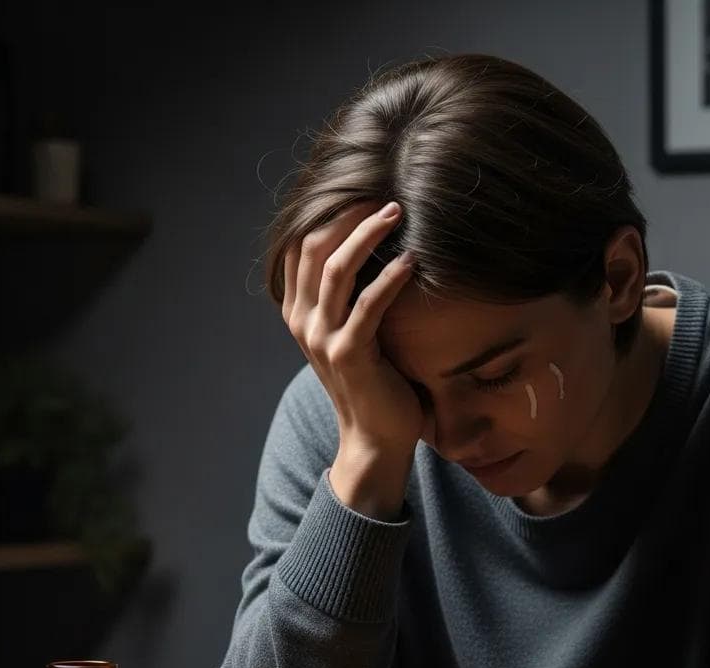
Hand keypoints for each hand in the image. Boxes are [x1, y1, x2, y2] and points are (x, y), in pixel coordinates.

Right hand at [282, 199, 427, 462]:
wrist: (375, 438)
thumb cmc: (374, 381)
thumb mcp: (353, 332)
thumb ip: (350, 296)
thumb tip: (375, 246)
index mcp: (298, 310)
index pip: (301, 245)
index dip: (327, 212)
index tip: (360, 187)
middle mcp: (303, 321)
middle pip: (315, 247)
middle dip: (347, 214)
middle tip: (382, 192)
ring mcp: (322, 338)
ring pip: (336, 269)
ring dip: (367, 235)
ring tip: (396, 213)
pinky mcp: (349, 355)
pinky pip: (368, 306)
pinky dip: (389, 279)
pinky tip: (411, 260)